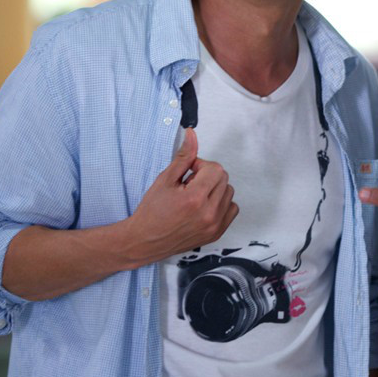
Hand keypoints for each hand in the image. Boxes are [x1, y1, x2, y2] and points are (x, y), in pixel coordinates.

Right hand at [125, 128, 238, 264]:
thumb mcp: (165, 179)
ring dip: (215, 190)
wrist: (145, 240)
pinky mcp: (217, 233)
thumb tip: (192, 135)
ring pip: (229, 192)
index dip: (201, 166)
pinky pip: (232, 209)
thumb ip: (183, 156)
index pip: (215, 169)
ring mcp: (215, 225)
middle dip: (208, 177)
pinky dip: (221, 204)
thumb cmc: (152, 212)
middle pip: (223, 179)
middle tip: (189, 185)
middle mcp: (208, 213)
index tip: (189, 172)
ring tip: (195, 197)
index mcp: (195, 198)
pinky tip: (204, 206)